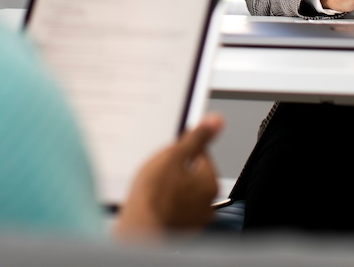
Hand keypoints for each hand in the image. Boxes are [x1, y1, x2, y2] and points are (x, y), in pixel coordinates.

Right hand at [114, 114, 223, 239]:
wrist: (137, 233)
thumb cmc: (151, 197)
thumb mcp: (172, 156)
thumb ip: (196, 138)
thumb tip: (216, 121)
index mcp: (209, 182)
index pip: (201, 154)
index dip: (181, 151)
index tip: (169, 155)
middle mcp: (207, 204)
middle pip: (192, 174)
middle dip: (176, 171)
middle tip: (157, 173)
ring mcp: (194, 219)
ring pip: (183, 192)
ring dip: (171, 188)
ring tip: (153, 189)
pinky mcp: (181, 230)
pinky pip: (175, 209)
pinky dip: (167, 204)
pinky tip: (153, 203)